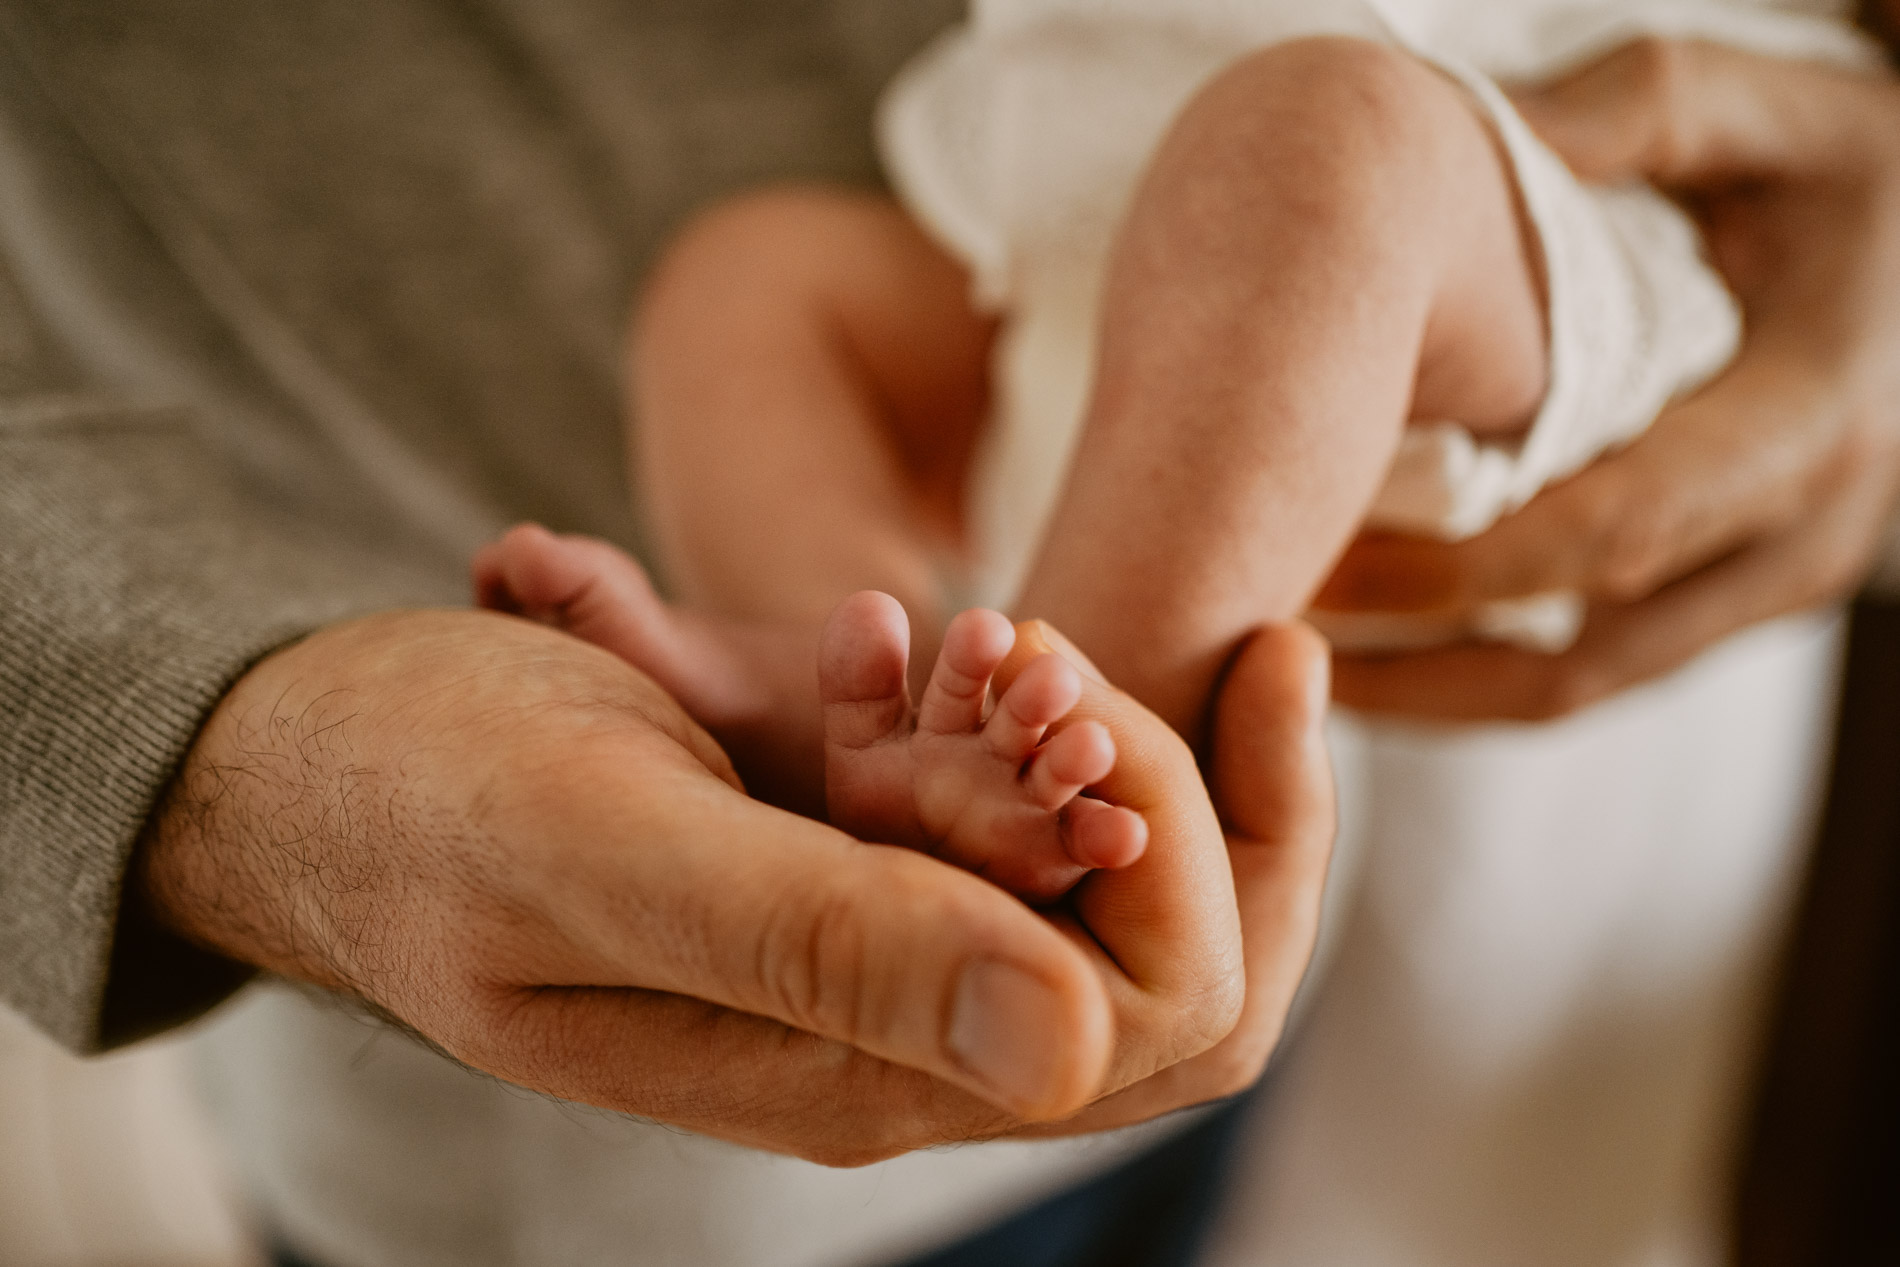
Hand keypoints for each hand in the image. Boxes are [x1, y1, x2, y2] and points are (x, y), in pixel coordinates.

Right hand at [135, 608, 1331, 1163]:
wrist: (296, 770)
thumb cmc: (414, 793)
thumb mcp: (600, 847)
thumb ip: (822, 946)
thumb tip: (1075, 1043)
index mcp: (841, 1070)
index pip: (1141, 1020)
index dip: (1183, 855)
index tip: (1075, 692)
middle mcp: (873, 1042)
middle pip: (1157, 976)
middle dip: (1174, 798)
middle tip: (1058, 647)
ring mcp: (854, 966)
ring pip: (1080, 892)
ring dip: (1080, 749)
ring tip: (998, 634)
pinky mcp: (824, 887)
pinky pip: (986, 831)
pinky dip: (999, 729)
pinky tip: (932, 637)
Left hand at [1316, 39, 1899, 719]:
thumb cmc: (1862, 176)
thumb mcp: (1784, 112)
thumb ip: (1646, 109)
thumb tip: (1479, 128)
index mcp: (1809, 424)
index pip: (1609, 531)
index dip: (1453, 566)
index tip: (1317, 559)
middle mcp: (1801, 538)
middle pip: (1577, 648)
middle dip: (1410, 647)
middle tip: (1262, 625)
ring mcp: (1773, 589)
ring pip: (1575, 689)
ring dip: (1427, 688)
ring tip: (1287, 659)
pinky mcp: (1737, 602)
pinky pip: (1590, 669)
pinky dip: (1473, 667)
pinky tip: (1365, 641)